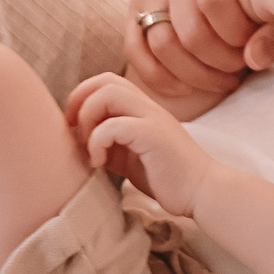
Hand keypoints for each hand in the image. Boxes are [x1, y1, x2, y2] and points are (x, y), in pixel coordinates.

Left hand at [67, 72, 215, 214]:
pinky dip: (97, 141)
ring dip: (87, 119)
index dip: (82, 96)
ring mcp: (152, 118)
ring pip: (108, 94)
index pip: (106, 81)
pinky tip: (99, 163)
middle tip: (73, 131)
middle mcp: (148, 107)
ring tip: (89, 149)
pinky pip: (114, 125)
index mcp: (142, 108)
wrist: (202, 193)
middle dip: (79, 101)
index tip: (71, 125)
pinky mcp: (154, 135)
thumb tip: (76, 141)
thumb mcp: (129, 156)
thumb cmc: (167, 178)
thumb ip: (108, 143)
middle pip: (105, 81)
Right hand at [123, 0, 260, 105]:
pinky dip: (162, 78)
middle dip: (217, 60)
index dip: (234, 32)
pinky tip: (188, 89)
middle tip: (237, 71)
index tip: (250, 46)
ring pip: (162, 43)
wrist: (238, 4)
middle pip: (188, 27)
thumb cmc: (259, 6)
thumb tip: (253, 55)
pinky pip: (136, 51)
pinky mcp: (134, 12)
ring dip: (193, 74)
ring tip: (220, 81)